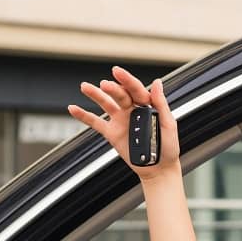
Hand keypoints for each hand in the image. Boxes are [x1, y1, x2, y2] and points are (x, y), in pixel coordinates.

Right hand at [67, 66, 180, 180]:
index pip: (136, 89)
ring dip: (95, 95)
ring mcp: (121, 120)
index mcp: (147, 106)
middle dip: (112, 88)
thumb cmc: (168, 147)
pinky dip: (84, 116)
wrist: (159, 169)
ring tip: (85, 87)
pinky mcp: (112, 133)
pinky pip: (95, 122)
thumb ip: (161, 104)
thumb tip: (157, 83)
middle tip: (104, 84)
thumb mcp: (168, 124)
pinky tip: (73, 108)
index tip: (117, 72)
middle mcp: (132, 110)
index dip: (127, 80)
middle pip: (120, 94)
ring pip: (106, 104)